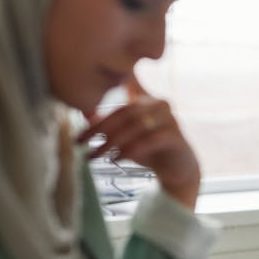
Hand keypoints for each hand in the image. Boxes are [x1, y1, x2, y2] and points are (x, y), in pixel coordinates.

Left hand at [79, 75, 200, 209]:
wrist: (177, 169)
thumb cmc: (149, 149)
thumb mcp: (125, 134)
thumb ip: (109, 123)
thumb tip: (86, 115)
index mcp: (147, 98)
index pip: (123, 89)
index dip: (104, 89)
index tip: (86, 104)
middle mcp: (160, 104)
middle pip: (125, 111)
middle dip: (100, 128)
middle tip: (80, 142)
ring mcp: (170, 119)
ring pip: (136, 126)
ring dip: (112, 142)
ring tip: (95, 155)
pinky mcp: (176, 137)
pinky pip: (150, 140)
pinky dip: (131, 149)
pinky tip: (118, 159)